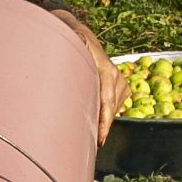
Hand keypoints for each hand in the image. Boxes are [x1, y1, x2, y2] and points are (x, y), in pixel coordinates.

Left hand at [55, 8, 124, 141]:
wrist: (85, 38)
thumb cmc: (73, 48)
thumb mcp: (69, 50)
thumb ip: (66, 56)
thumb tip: (58, 59)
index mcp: (106, 71)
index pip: (107, 101)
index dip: (104, 122)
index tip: (100, 138)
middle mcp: (116, 77)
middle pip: (110, 110)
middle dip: (103, 127)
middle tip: (92, 143)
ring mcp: (121, 83)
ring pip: (112, 110)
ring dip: (102, 122)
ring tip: (91, 134)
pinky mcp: (122, 88)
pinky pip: (114, 107)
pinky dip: (104, 115)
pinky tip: (95, 121)